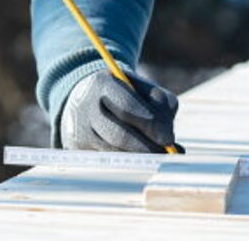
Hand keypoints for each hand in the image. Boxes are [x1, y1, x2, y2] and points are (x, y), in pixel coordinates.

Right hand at [58, 70, 181, 152]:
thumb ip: (161, 107)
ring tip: (159, 157)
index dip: (149, 124)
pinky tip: (141, 160)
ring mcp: (79, 130)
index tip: (169, 140)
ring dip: (140, 158)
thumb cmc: (126, 94)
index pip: (126, 106)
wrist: (89, 96)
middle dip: (147, 148)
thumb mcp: (146, 90)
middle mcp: (85, 107)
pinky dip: (128, 163)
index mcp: (102, 83)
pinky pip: (108, 161)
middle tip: (167, 155)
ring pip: (114, 153)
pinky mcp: (79, 148)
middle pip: (118, 135)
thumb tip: (169, 141)